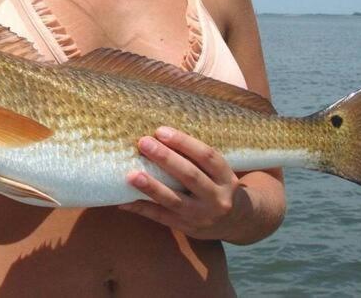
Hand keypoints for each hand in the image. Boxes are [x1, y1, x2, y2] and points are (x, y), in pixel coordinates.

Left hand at [119, 126, 245, 239]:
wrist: (236, 222)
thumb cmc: (217, 186)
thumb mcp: (218, 172)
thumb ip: (196, 158)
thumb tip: (158, 136)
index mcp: (226, 178)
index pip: (207, 156)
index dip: (184, 142)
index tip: (160, 131)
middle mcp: (217, 198)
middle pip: (190, 176)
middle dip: (166, 158)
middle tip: (143, 143)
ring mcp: (202, 216)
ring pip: (174, 200)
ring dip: (152, 187)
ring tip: (131, 175)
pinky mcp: (188, 228)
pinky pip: (162, 218)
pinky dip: (142, 209)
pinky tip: (124, 201)